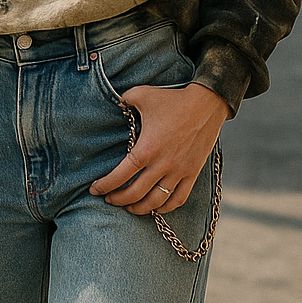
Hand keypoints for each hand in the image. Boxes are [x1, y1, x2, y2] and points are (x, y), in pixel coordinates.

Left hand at [90, 82, 226, 215]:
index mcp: (147, 148)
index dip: (106, 185)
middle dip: (118, 199)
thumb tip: (113, 105)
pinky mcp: (193, 173)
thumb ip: (123, 101)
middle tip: (108, 199)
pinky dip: (165, 208)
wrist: (207, 104)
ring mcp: (179, 171)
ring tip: (129, 207)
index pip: (121, 175)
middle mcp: (163, 164)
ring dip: (140, 208)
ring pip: (157, 201)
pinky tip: (155, 207)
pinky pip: (179, 199)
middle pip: (136, 192)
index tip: (95, 190)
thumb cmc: (172, 99)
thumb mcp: (141, 94)